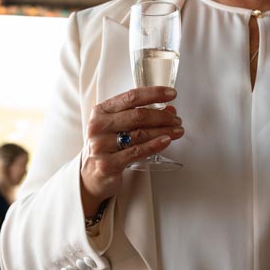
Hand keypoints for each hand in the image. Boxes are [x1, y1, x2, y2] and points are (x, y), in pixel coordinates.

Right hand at [80, 87, 183, 208]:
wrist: (91, 174)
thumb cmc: (108, 145)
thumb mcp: (118, 126)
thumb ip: (140, 115)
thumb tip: (169, 111)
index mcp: (101, 111)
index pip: (131, 96)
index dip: (154, 94)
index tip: (171, 94)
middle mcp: (98, 126)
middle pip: (138, 115)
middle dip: (162, 117)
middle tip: (176, 119)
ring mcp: (101, 145)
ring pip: (140, 134)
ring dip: (163, 131)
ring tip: (177, 130)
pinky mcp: (107, 163)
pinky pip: (136, 152)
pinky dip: (154, 145)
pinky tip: (166, 141)